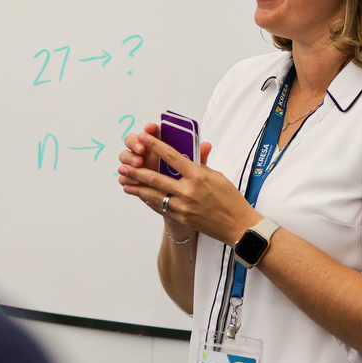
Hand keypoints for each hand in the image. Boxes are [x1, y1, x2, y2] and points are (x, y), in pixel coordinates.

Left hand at [119, 132, 258, 245]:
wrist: (237, 225)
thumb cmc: (231, 199)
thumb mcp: (217, 177)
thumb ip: (200, 167)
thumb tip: (189, 158)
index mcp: (198, 176)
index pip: (172, 156)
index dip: (156, 145)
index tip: (144, 137)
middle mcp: (188, 190)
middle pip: (156, 178)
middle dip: (137, 171)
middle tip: (123, 165)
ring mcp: (183, 206)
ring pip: (154, 195)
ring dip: (138, 188)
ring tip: (125, 182)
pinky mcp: (182, 218)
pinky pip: (162, 207)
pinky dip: (150, 200)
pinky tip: (141, 196)